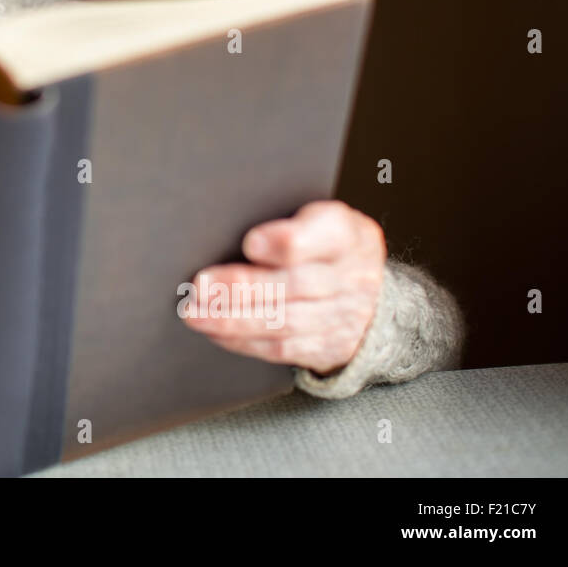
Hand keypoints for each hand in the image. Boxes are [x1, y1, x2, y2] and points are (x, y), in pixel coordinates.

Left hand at [180, 200, 385, 373]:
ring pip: (284, 321)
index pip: (324, 235)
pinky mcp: (328, 348)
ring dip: (232, 319)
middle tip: (201, 285)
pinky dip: (242, 340)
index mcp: (347, 234)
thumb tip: (224, 222)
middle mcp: (352, 278)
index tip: (250, 242)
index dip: (286, 242)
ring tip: (195, 313)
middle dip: (242, 287)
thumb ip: (284, 221)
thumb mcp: (319, 220)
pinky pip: (281, 348)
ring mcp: (343, 317)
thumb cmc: (325, 246)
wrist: (372, 295)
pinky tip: (215, 331)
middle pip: (295, 284)